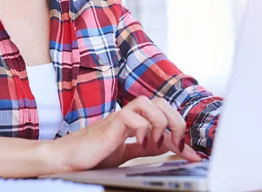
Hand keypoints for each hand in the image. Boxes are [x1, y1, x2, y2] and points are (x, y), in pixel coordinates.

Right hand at [49, 96, 201, 172]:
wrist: (67, 158)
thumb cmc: (91, 154)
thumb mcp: (125, 153)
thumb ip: (143, 147)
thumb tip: (165, 146)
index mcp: (134, 121)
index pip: (164, 117)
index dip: (182, 135)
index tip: (194, 155)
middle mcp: (129, 115)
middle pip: (161, 102)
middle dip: (177, 122)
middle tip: (178, 144)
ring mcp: (119, 118)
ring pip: (149, 102)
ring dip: (160, 122)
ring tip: (156, 141)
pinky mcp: (110, 125)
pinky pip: (132, 116)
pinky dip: (142, 129)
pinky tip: (140, 144)